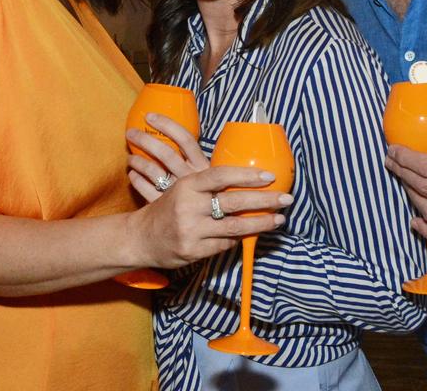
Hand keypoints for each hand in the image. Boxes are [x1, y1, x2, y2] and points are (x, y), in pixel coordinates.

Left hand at [126, 112, 209, 200]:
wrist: (214, 229)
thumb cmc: (213, 197)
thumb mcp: (210, 177)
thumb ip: (197, 162)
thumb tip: (181, 138)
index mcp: (203, 166)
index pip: (185, 139)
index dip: (167, 125)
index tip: (149, 116)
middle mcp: (190, 177)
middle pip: (165, 153)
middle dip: (145, 140)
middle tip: (130, 132)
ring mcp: (178, 193)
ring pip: (153, 171)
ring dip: (138, 161)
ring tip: (130, 157)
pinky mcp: (167, 207)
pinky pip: (146, 191)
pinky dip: (137, 181)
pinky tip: (132, 176)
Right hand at [128, 166, 291, 268]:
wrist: (140, 237)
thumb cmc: (167, 208)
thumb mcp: (182, 188)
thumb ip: (207, 185)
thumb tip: (243, 179)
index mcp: (187, 185)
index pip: (220, 176)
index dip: (246, 175)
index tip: (269, 176)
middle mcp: (189, 206)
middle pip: (233, 202)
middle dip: (264, 200)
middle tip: (286, 198)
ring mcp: (192, 230)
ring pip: (235, 227)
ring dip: (261, 222)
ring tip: (279, 218)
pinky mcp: (194, 251)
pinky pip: (225, 244)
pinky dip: (239, 238)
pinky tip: (251, 233)